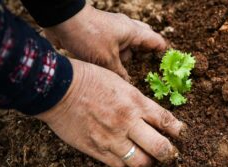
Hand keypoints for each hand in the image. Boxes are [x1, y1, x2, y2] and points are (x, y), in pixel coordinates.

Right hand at [36, 59, 185, 166]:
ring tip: (147, 157)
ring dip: (147, 161)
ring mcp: (111, 138)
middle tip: (170, 154)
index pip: (166, 121)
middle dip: (169, 153)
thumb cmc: (90, 80)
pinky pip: (118, 166)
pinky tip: (125, 157)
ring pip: (140, 162)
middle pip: (160, 148)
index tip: (182, 134)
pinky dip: (125, 163)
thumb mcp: (120, 83)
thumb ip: (136, 101)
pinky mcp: (95, 149)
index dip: (178, 131)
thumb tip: (150, 116)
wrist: (59, 88)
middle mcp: (127, 122)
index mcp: (135, 102)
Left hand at [43, 4, 166, 80]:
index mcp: (133, 32)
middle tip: (145, 65)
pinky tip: (111, 66)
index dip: (162, 52)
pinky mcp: (102, 34)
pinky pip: (114, 45)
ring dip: (127, 56)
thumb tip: (127, 83)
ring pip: (127, 44)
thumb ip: (119, 73)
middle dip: (144, 52)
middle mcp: (125, 29)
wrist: (63, 21)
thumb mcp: (106, 60)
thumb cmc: (88, 36)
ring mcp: (113, 30)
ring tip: (125, 70)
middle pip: (143, 39)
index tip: (164, 63)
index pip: (155, 40)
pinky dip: (115, 55)